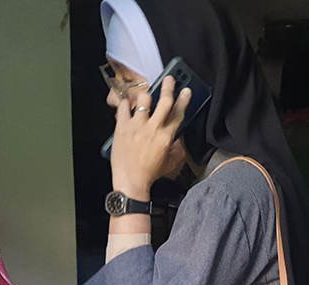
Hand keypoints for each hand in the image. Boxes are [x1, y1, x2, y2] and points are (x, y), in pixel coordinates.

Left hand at [110, 76, 191, 198]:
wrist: (131, 181)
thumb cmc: (149, 173)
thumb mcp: (170, 163)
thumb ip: (177, 149)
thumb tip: (179, 140)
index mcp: (166, 137)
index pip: (178, 114)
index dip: (183, 100)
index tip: (186, 91)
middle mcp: (153, 128)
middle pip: (164, 101)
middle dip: (168, 87)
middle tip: (169, 79)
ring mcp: (137, 126)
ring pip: (144, 99)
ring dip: (145, 94)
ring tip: (145, 95)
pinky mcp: (122, 127)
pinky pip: (123, 107)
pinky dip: (125, 103)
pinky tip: (126, 104)